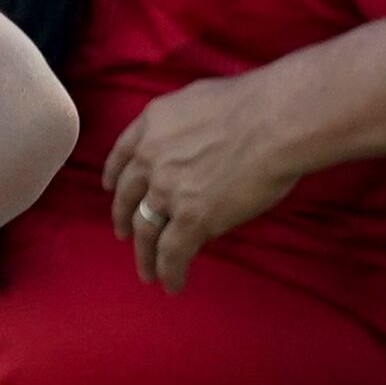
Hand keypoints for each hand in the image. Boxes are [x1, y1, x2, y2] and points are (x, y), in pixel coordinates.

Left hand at [103, 74, 307, 289]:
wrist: (275, 121)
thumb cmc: (254, 102)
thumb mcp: (198, 100)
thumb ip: (182, 125)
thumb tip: (190, 139)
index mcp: (151, 125)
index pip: (121, 156)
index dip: (114, 176)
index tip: (110, 189)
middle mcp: (150, 158)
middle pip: (128, 197)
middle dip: (124, 218)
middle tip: (124, 234)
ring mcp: (167, 190)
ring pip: (145, 230)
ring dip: (144, 255)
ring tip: (147, 272)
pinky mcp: (191, 218)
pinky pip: (172, 253)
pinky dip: (169, 272)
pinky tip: (172, 284)